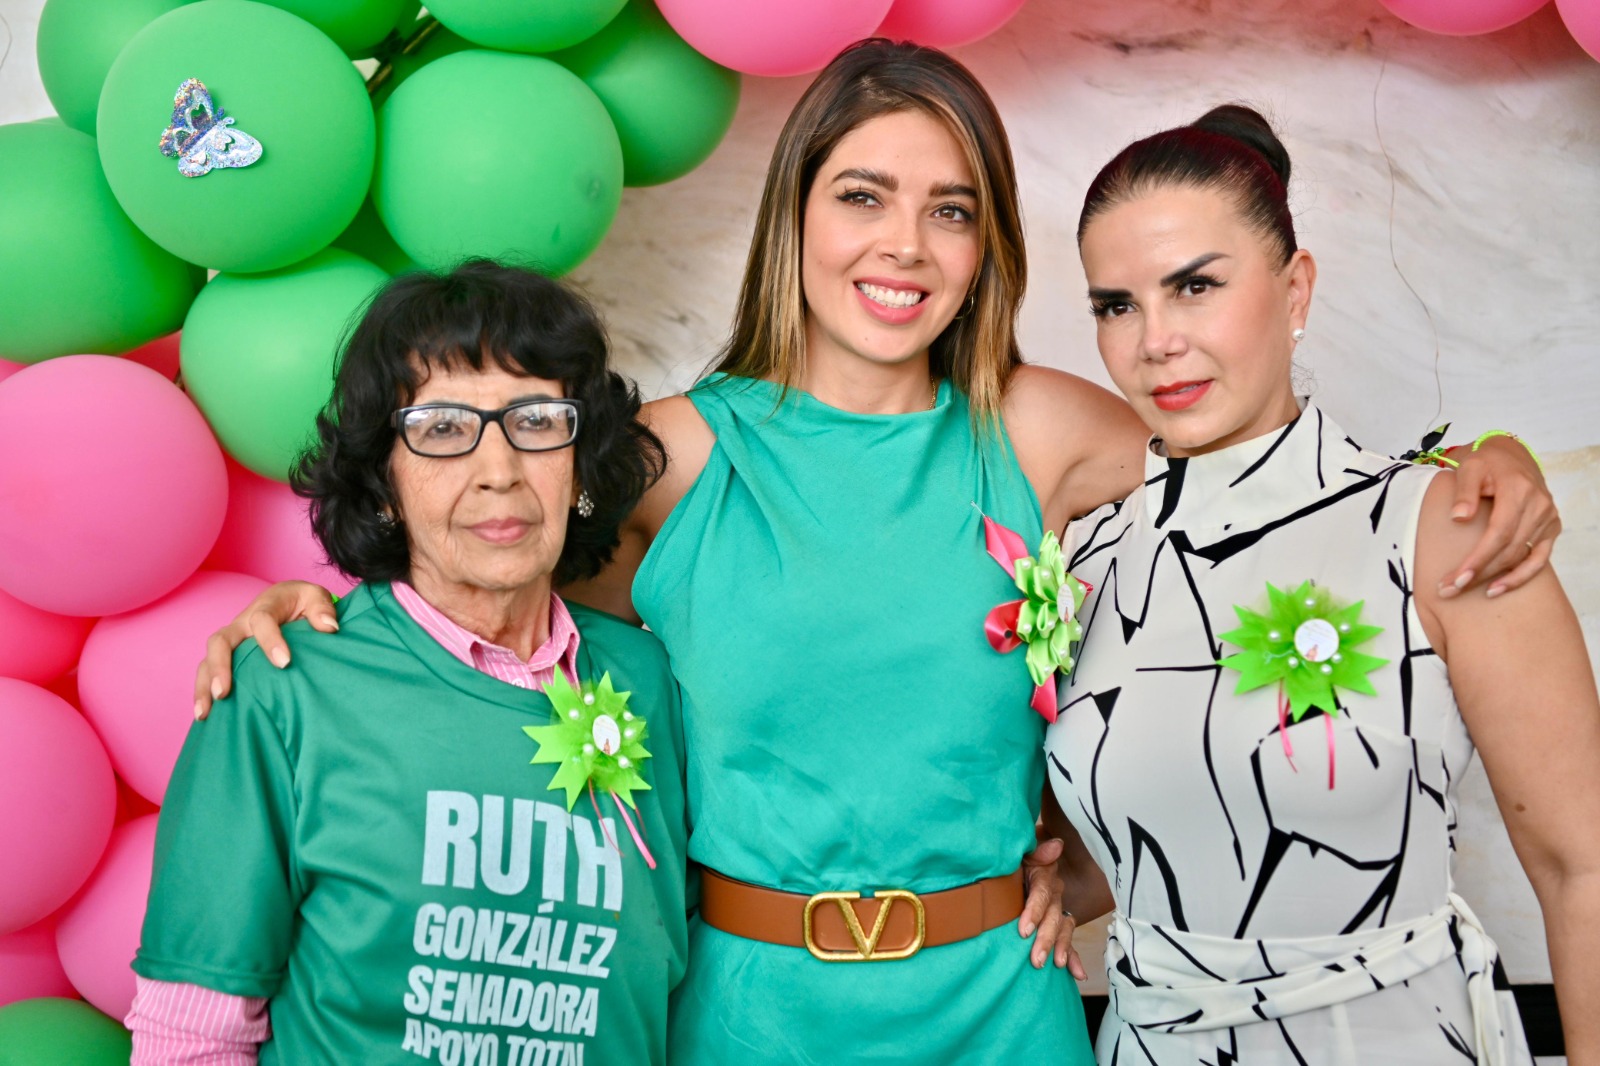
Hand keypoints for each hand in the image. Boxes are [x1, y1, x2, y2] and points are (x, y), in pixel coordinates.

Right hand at [193, 580, 338, 718]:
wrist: (288, 600)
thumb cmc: (303, 602)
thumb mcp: (316, 597)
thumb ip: (323, 608)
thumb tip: (328, 627)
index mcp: (265, 607)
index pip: (262, 620)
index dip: (271, 640)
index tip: (284, 663)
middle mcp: (242, 624)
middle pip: (220, 641)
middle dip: (219, 667)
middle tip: (224, 693)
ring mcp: (232, 642)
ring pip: (208, 659)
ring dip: (203, 686)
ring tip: (205, 713)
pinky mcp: (228, 657)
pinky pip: (208, 673)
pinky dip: (203, 693)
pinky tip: (205, 716)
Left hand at [1019, 836, 1087, 976]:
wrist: (1019, 862)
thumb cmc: (1016, 859)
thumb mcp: (1023, 853)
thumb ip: (1038, 852)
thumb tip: (1057, 846)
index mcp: (1044, 877)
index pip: (1041, 895)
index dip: (1034, 912)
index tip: (1023, 931)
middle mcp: (1054, 894)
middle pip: (1054, 917)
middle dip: (1046, 939)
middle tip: (1036, 959)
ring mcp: (1058, 909)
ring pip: (1063, 929)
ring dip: (1062, 948)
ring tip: (1058, 965)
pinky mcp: (1058, 923)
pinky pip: (1068, 940)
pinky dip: (1074, 957)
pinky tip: (1078, 974)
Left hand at [1438, 436, 1560, 599]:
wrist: (1510, 457)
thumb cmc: (1485, 463)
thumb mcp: (1469, 468)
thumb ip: (1464, 491)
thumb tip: (1459, 518)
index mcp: (1518, 490)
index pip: (1498, 532)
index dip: (1478, 558)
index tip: (1456, 578)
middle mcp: (1538, 505)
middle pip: (1509, 549)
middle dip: (1479, 573)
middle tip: (1450, 590)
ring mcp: (1547, 518)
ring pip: (1522, 557)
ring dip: (1495, 578)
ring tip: (1465, 591)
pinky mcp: (1550, 528)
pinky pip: (1540, 559)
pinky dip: (1520, 577)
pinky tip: (1497, 589)